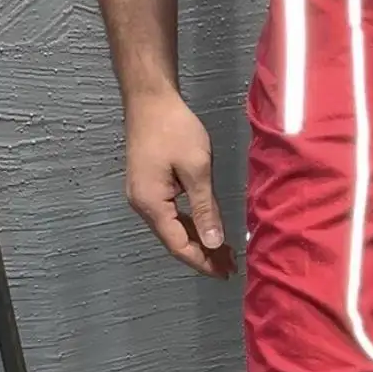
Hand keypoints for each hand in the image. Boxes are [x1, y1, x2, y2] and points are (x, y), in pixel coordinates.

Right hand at [124, 90, 235, 277]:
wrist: (149, 99)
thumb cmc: (174, 129)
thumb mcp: (196, 169)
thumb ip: (205, 208)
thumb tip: (214, 243)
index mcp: (151, 204)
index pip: (179, 245)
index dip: (203, 261)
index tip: (225, 272)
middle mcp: (142, 206)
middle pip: (174, 241)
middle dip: (203, 255)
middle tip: (230, 266)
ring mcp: (143, 196)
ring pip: (173, 229)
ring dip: (198, 241)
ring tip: (224, 253)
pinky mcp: (149, 187)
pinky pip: (170, 215)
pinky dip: (190, 225)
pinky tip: (207, 229)